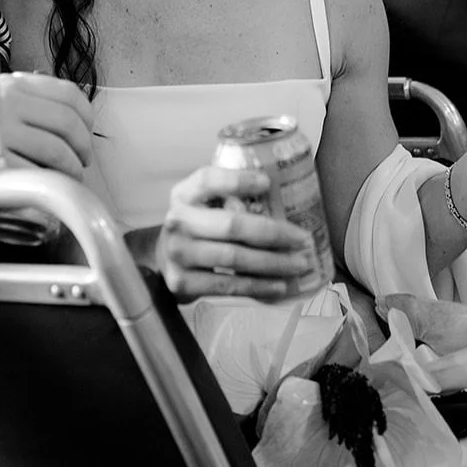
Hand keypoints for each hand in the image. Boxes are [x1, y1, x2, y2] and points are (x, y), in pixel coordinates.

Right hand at [0, 74, 92, 198]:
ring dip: (70, 171)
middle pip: (69, 125)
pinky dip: (46, 186)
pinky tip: (45, 193)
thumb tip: (51, 119)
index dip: (87, 118)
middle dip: (83, 149)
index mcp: (13, 85)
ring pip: (57, 151)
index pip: (70, 95)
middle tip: (81, 164)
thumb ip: (17, 103)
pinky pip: (33, 174)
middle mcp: (12, 102)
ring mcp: (2, 130)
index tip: (85, 134)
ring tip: (66, 180)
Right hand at [157, 166, 316, 301]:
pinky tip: (279, 286)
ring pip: (234, 258)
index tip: (268, 183)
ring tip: (299, 264)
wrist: (164, 259)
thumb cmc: (197, 226)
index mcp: (184, 194)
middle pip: (231, 224)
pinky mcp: (182, 282)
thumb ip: (230, 196)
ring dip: (272, 263)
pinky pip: (227, 285)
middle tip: (302, 239)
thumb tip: (283, 198)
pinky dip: (257, 286)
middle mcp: (177, 221)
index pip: (208, 180)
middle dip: (273, 233)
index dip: (238, 180)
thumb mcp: (203, 203)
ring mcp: (178, 253)